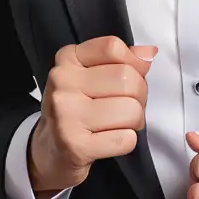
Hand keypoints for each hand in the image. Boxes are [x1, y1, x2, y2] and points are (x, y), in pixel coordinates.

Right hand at [29, 35, 157, 194]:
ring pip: (130, 110)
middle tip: (129, 105)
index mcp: (67, 59)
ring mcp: (66, 115)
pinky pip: (125, 139)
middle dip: (139, 95)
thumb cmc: (77, 109)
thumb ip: (121, 60)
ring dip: (135, 120)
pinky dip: (127, 141)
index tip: (132, 75)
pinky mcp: (75, 146)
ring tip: (120, 123)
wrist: (50, 150)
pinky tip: (110, 140)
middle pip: (126, 78)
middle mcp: (62, 83)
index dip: (133, 62)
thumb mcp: (91, 76)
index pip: (112, 47)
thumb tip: (148, 53)